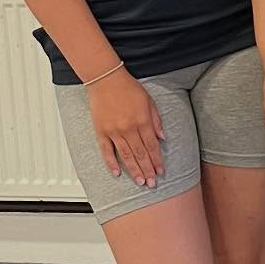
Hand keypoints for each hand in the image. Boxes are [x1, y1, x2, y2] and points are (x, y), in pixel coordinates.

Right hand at [87, 69, 164, 186]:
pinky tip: (117, 173)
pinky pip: (107, 151)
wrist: (106, 79)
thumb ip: (156, 120)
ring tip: (140, 181)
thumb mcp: (149, 101)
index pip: (152, 146)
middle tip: (152, 183)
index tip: (161, 172)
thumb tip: (162, 138)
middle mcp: (129, 129)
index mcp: (142, 121)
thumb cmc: (128, 88)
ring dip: (134, 171)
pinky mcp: (101, 131)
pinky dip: (111, 163)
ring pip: (126, 156)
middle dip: (148, 170)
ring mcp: (114, 131)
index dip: (157, 161)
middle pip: (140, 154)